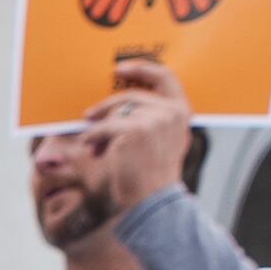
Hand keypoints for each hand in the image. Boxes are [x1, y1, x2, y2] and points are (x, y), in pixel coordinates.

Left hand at [80, 54, 198, 220]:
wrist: (153, 201)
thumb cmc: (152, 175)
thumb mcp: (160, 140)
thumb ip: (150, 117)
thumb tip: (117, 104)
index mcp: (181, 111)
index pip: (165, 77)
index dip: (142, 68)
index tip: (120, 69)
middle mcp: (171, 112)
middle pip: (130, 96)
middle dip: (106, 108)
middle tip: (88, 116)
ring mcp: (154, 119)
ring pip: (116, 112)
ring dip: (101, 127)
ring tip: (96, 145)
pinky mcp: (135, 130)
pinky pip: (105, 126)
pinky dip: (94, 137)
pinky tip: (92, 147)